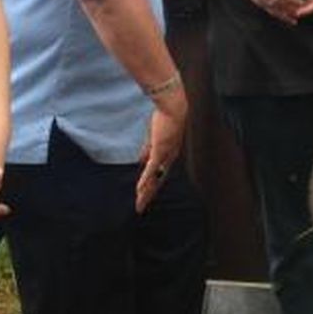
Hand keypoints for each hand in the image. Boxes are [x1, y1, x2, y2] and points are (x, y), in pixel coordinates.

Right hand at [136, 89, 187, 211]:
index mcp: (168, 156)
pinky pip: (152, 168)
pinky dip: (146, 179)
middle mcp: (169, 159)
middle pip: (157, 182)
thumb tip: (142, 161)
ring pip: (154, 178)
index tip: (144, 196)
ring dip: (145, 192)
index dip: (151, 187)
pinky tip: (140, 189)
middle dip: (148, 195)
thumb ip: (148, 150)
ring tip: (139, 204)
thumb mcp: (154, 138)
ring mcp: (166, 155)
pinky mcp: (161, 150)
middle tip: (139, 208)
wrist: (173, 105)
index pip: (158, 176)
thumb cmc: (165, 118)